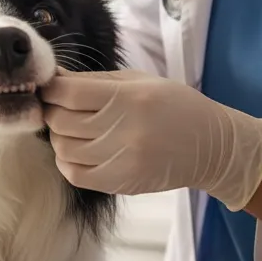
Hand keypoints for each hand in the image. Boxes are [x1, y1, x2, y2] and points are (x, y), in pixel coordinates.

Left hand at [41, 69, 261, 210]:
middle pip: (61, 121)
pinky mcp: (120, 183)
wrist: (211, 147)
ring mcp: (121, 160)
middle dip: (52, 111)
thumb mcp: (138, 81)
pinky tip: (77, 150)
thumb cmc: (173, 105)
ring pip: (63, 148)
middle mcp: (124, 130)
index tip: (49, 88)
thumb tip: (53, 77)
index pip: (68, 94)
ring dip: (59, 136)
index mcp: (129, 98)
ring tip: (72, 129)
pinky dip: (66, 161)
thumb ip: (93, 80)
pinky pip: (74, 174)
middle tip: (59, 108)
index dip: (51, 89)